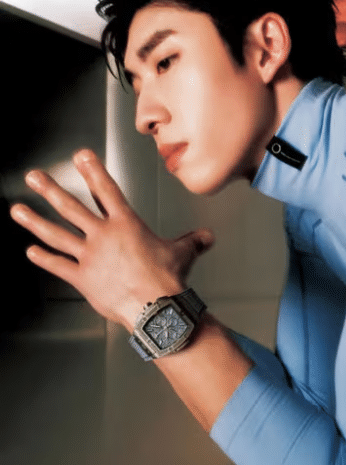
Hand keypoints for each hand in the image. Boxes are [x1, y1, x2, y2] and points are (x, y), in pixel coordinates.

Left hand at [10, 149, 213, 330]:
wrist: (155, 308)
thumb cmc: (167, 280)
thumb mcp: (183, 254)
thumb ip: (192, 241)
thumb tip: (208, 236)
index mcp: (126, 225)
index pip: (106, 190)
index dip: (93, 170)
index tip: (79, 155)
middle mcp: (103, 236)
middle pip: (71, 207)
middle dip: (50, 189)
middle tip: (34, 176)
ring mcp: (89, 257)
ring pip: (56, 234)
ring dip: (34, 221)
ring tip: (17, 210)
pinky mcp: (82, 278)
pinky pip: (58, 266)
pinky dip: (43, 259)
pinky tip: (30, 251)